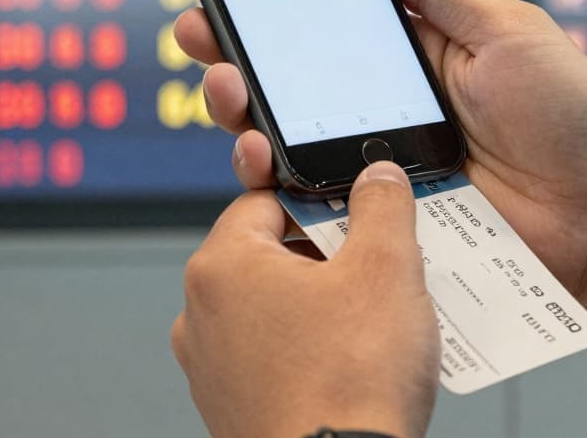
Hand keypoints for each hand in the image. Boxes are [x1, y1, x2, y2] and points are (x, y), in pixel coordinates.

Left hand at [172, 162, 438, 437]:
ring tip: (376, 320)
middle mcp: (200, 314)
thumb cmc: (349, 383)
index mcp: (222, 266)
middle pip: (271, 254)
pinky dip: (311, 351)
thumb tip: (378, 178)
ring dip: (323, 304)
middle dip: (327, 255)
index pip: (266, 199)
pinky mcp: (231, 407)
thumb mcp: (386, 269)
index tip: (359, 210)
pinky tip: (355, 364)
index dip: (321, 198)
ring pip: (275, 308)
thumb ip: (382, 207)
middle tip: (379, 268)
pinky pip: (273, 357)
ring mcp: (211, 367)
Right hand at [175, 0, 586, 344]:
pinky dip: (273, 179)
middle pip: (289, 79)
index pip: (327, 22)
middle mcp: (385, 107)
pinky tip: (258, 156)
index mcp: (415, 55)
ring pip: (286, 137)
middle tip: (203, 35)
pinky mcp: (377, 216)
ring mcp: (377, 163)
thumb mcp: (509, 32)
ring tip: (230, 93)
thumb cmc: (572, 119)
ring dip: (243, 111)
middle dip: (236, 54)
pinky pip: (312, 198)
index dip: (273, 4)